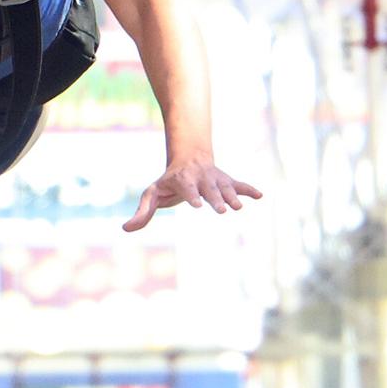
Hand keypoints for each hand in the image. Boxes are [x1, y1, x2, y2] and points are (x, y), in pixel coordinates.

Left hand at [123, 155, 262, 231]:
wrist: (189, 158)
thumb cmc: (168, 182)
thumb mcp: (152, 194)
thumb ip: (143, 213)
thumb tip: (125, 229)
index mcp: (182, 180)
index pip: (187, 188)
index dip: (193, 196)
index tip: (198, 205)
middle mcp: (201, 178)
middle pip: (209, 189)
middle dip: (216, 199)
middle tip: (223, 211)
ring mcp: (215, 179)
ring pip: (225, 187)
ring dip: (233, 196)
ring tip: (239, 207)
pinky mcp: (226, 181)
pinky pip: (239, 184)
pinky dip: (249, 189)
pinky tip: (260, 196)